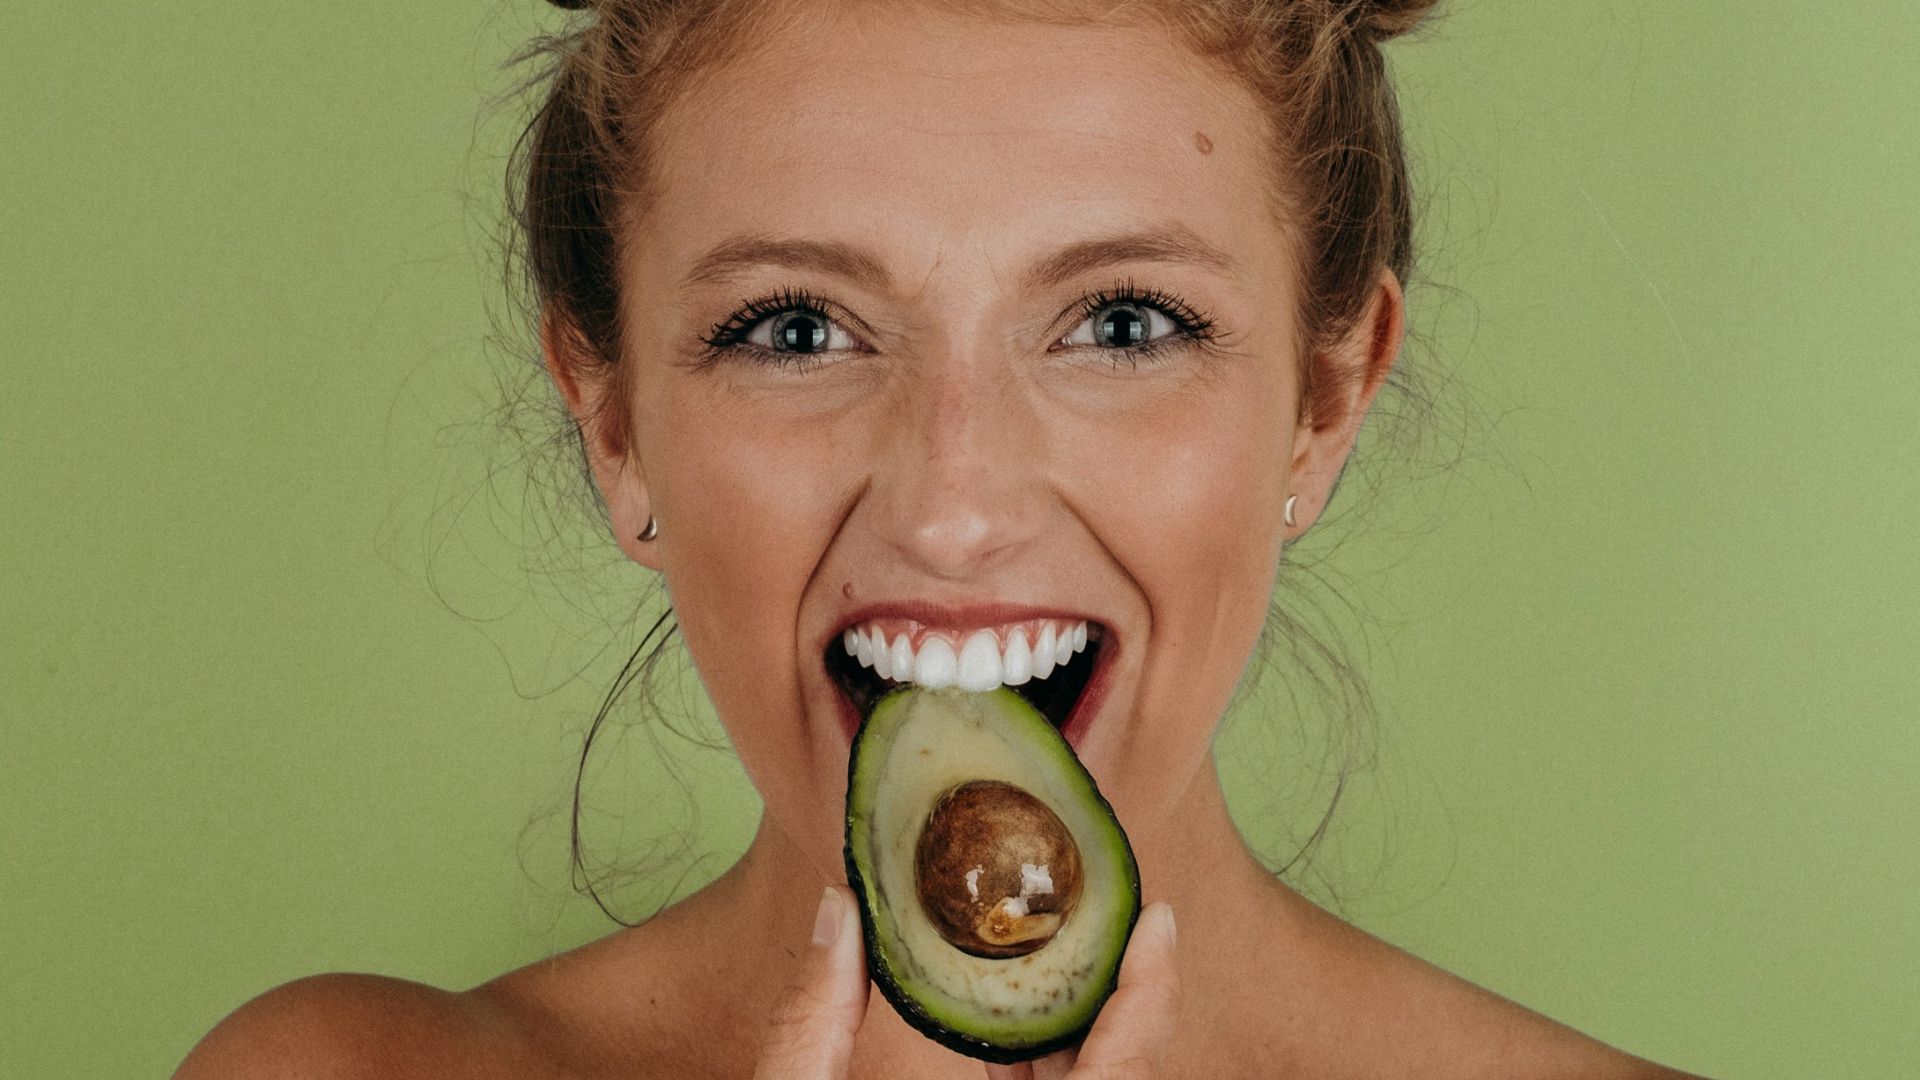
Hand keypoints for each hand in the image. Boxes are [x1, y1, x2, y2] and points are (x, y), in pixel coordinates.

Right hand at [753, 889, 1178, 1079]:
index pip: (1120, 1071)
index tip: (1160, 918)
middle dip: (1109, 985)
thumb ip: (808, 1026)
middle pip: (1110, 1072)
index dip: (1149, 992)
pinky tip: (1008, 1011)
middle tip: (1096, 902)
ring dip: (1072, 1020)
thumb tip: (837, 908)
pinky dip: (1042, 1058)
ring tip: (1054, 937)